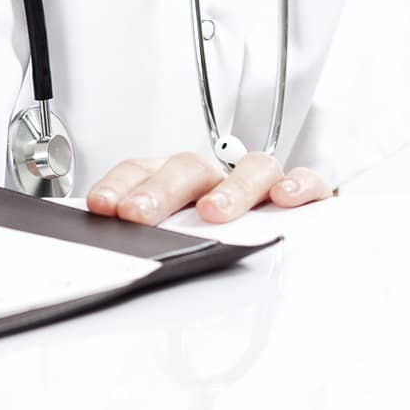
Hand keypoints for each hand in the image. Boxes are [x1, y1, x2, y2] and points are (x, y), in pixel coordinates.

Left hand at [84, 149, 333, 225]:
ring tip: (212, 212)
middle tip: (138, 213)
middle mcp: (218, 177)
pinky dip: (298, 184)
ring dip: (229, 189)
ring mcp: (261, 183)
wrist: (289, 223)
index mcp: (179, 181)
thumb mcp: (178, 233)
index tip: (102, 206)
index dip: (121, 184)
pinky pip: (308, 180)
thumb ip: (151, 233)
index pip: (144, 170)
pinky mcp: (306, 194)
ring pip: (250, 168)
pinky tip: (283, 198)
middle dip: (160, 190)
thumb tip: (111, 241)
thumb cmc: (222, 232)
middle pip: (189, 168)